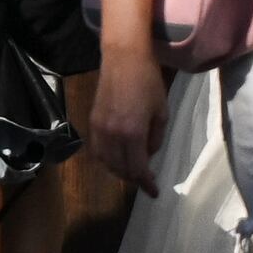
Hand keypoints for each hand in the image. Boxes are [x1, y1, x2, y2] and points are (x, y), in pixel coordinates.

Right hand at [86, 36, 169, 184]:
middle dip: (133, 178)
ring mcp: (98, 128)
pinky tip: (116, 157)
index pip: (137, 168)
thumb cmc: (148, 83)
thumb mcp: (161, 113)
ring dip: (118, 171)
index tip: (154, 192)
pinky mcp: (92, 121)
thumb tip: (147, 154)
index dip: (146, 183)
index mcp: (132, 133)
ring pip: (105, 161)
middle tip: (146, 181)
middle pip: (119, 168)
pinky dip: (106, 159)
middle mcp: (112, 134)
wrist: (123, 59)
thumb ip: (155, 139)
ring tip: (132, 171)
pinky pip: (96, 149)